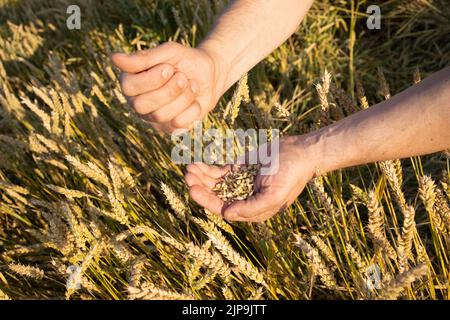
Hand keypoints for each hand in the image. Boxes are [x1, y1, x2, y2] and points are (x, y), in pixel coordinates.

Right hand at [111, 42, 225, 132]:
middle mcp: (137, 102)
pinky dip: (192, 109)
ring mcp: (153, 118)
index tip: (169, 68)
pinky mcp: (170, 128)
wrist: (210, 74)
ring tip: (191, 85)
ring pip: (161, 116)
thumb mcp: (168, 52)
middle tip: (182, 77)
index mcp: (130, 82)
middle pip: (141, 106)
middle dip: (168, 90)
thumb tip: (114, 58)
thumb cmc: (184, 60)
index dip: (151, 80)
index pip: (129, 87)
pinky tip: (194, 100)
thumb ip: (143, 58)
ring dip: (183, 98)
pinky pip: (178, 125)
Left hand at [185, 136, 316, 221]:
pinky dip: (208, 169)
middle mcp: (244, 199)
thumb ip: (251, 207)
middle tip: (188, 176)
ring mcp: (240, 183)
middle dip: (201, 187)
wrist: (300, 151)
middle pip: (216, 196)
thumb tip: (226, 214)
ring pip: (215, 184)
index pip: (224, 208)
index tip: (193, 189)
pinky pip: (220, 172)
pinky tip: (197, 164)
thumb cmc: (291, 174)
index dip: (207, 200)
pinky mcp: (240, 170)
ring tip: (189, 169)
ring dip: (201, 177)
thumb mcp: (274, 195)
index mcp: (252, 210)